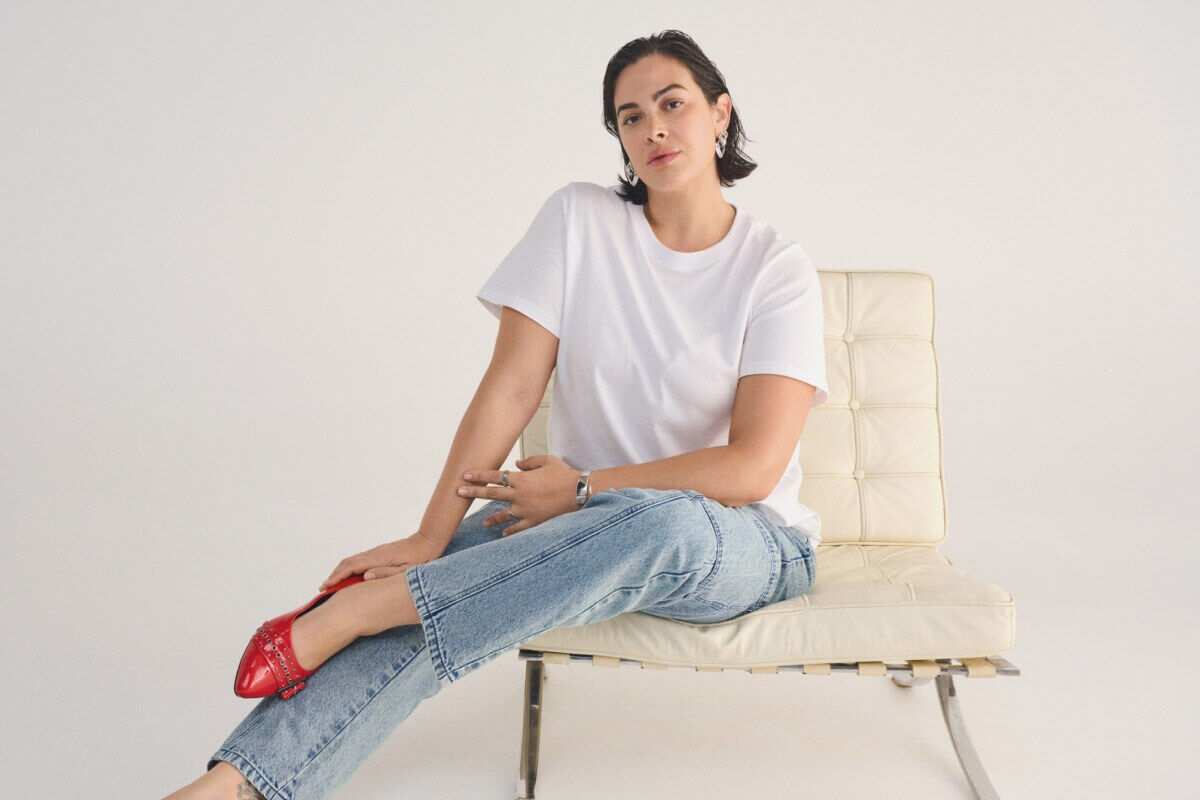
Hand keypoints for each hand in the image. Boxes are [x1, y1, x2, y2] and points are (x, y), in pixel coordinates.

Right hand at [317, 531, 443, 590]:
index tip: (325, 587)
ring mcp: (376, 552)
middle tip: (323, 589)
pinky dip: (349, 568)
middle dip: (334, 575)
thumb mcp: (405, 571)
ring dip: (340, 571)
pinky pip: (359, 561)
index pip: (351, 567)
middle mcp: (374, 553)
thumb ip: (386, 574)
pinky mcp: (379, 553)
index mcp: (378, 558)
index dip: (336, 577)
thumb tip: (365, 577)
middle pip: (347, 563)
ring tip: (332, 585)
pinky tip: (349, 577)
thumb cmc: (421, 559)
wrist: (428, 542)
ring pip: (352, 561)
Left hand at [459, 454, 581, 535]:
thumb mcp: (547, 460)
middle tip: (459, 492)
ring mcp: (526, 509)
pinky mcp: (534, 521)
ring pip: (503, 514)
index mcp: (521, 478)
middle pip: (492, 493)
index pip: (494, 476)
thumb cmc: (564, 474)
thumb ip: (529, 461)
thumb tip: (516, 463)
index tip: (465, 476)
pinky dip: (510, 531)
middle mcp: (520, 495)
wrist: (578, 491)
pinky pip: (518, 528)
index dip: (479, 475)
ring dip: (491, 518)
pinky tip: (503, 535)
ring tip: (483, 523)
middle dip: (474, 492)